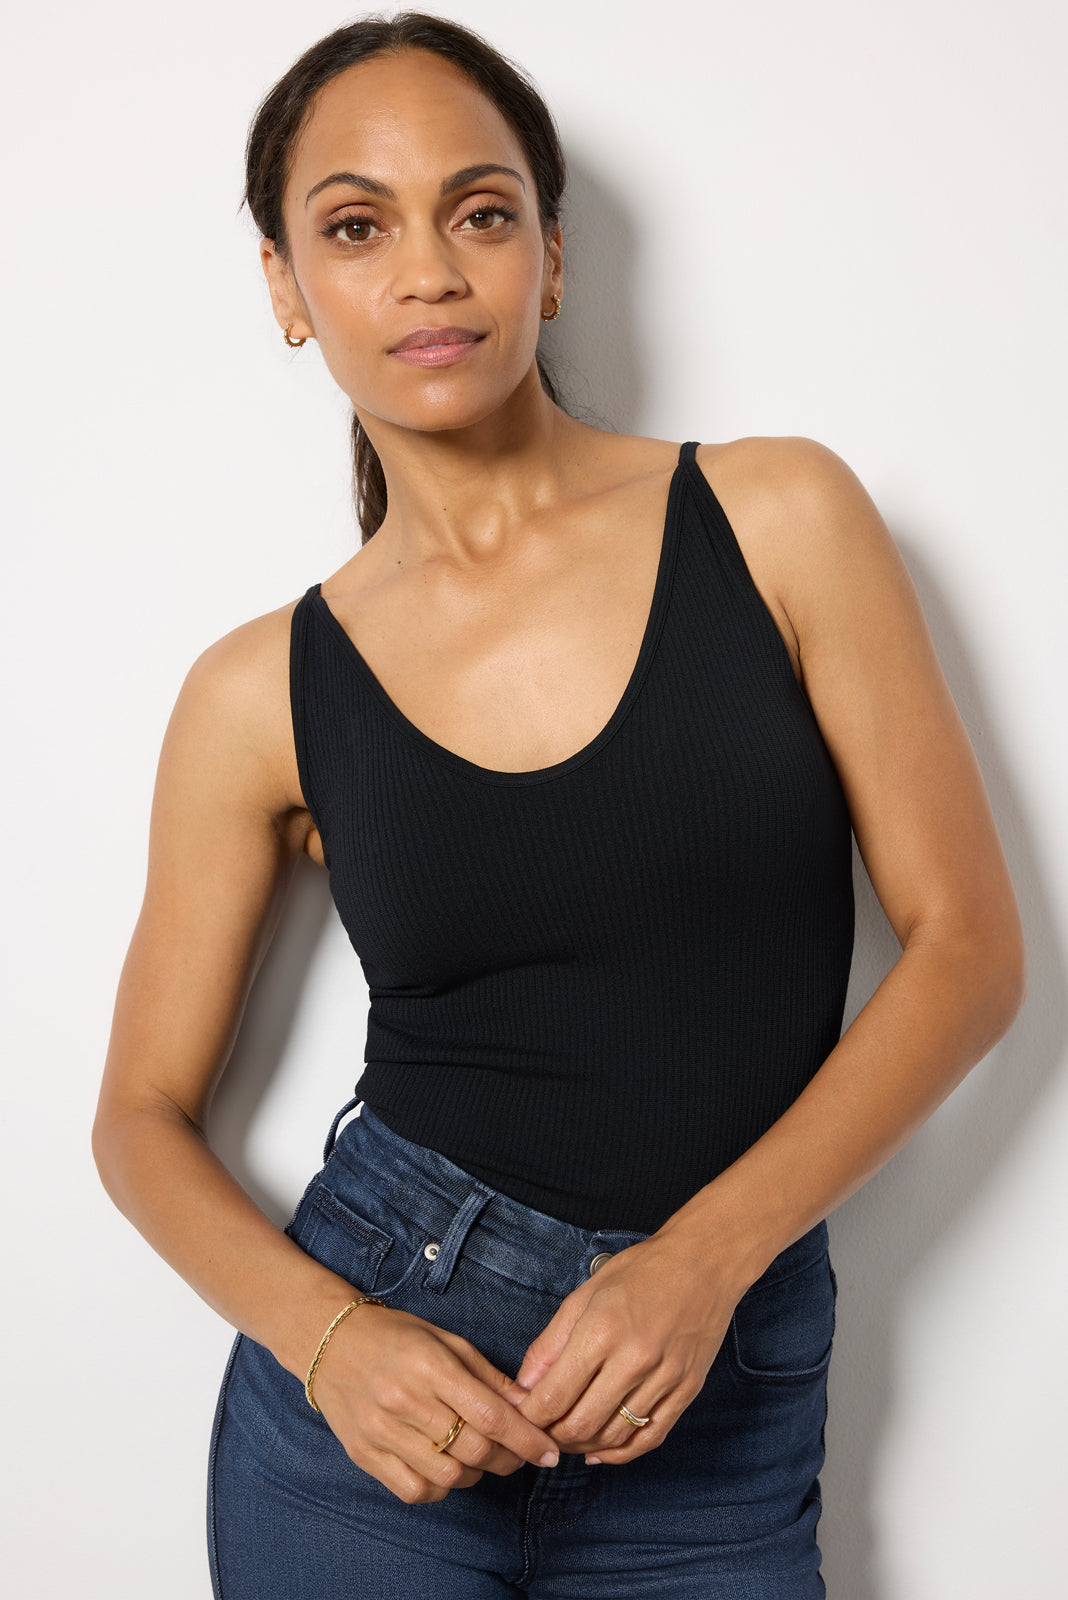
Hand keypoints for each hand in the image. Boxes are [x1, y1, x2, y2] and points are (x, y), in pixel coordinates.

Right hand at [312, 1304, 560, 1502]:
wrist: (331, 1342)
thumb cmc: (396, 1336)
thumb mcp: (447, 1341)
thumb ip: (488, 1377)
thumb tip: (529, 1405)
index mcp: (430, 1366)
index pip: (490, 1415)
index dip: (527, 1439)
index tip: (549, 1451)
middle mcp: (405, 1400)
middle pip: (474, 1448)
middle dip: (508, 1458)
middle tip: (519, 1454)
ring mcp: (382, 1431)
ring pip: (448, 1475)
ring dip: (477, 1473)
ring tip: (482, 1458)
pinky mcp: (365, 1454)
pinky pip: (415, 1489)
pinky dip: (440, 1487)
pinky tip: (446, 1467)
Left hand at [509, 1232, 741, 1464]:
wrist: (704, 1262)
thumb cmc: (641, 1271)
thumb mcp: (584, 1295)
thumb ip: (550, 1343)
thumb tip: (525, 1386)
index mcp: (601, 1330)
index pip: (552, 1397)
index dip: (529, 1417)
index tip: (521, 1418)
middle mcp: (633, 1360)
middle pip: (580, 1425)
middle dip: (552, 1437)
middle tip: (541, 1433)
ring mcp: (664, 1379)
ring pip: (613, 1438)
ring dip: (583, 1447)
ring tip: (568, 1439)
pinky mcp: (687, 1390)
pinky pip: (649, 1438)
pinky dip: (621, 1454)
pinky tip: (601, 1451)